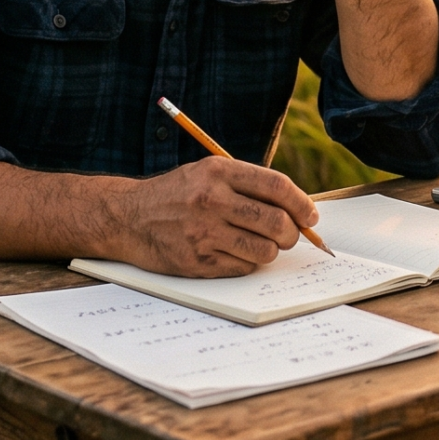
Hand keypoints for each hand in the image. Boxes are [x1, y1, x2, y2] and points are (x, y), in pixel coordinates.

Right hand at [102, 158, 319, 276]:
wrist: (127, 218)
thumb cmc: (177, 195)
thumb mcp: (208, 173)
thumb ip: (248, 185)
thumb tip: (297, 209)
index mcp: (218, 172)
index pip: (277, 186)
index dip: (302, 204)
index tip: (311, 216)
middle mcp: (211, 200)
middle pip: (276, 221)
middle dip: (293, 233)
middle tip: (290, 236)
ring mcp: (203, 232)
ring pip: (265, 249)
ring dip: (271, 250)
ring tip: (261, 244)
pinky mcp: (197, 260)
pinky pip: (243, 267)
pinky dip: (247, 263)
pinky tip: (234, 253)